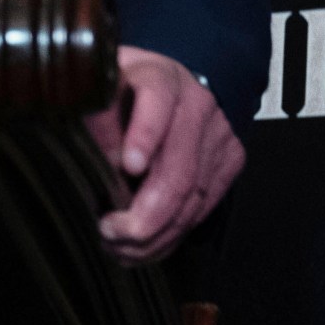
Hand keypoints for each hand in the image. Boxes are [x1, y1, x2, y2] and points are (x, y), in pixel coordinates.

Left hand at [87, 47, 245, 265]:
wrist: (176, 82)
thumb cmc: (128, 88)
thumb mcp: (101, 89)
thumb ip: (95, 117)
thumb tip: (102, 162)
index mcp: (161, 77)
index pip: (157, 99)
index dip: (144, 134)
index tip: (128, 165)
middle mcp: (196, 104)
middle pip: (179, 168)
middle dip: (145, 213)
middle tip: (109, 232)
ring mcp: (218, 135)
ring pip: (192, 197)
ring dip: (155, 234)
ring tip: (119, 247)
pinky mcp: (230, 161)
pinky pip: (203, 209)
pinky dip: (172, 236)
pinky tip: (144, 247)